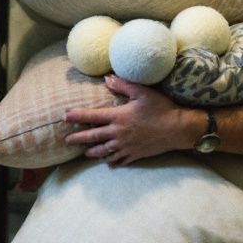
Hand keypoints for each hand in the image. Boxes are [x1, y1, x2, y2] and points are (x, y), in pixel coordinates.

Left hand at [63, 74, 197, 165]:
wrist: (178, 129)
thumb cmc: (161, 108)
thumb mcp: (142, 92)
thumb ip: (123, 85)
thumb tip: (106, 78)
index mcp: (118, 117)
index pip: (92, 116)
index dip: (77, 116)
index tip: (64, 117)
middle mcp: (119, 133)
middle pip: (93, 137)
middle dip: (78, 138)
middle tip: (66, 141)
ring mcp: (126, 146)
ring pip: (104, 151)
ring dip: (93, 152)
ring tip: (85, 153)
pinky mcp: (135, 154)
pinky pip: (120, 160)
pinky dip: (113, 162)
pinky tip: (109, 164)